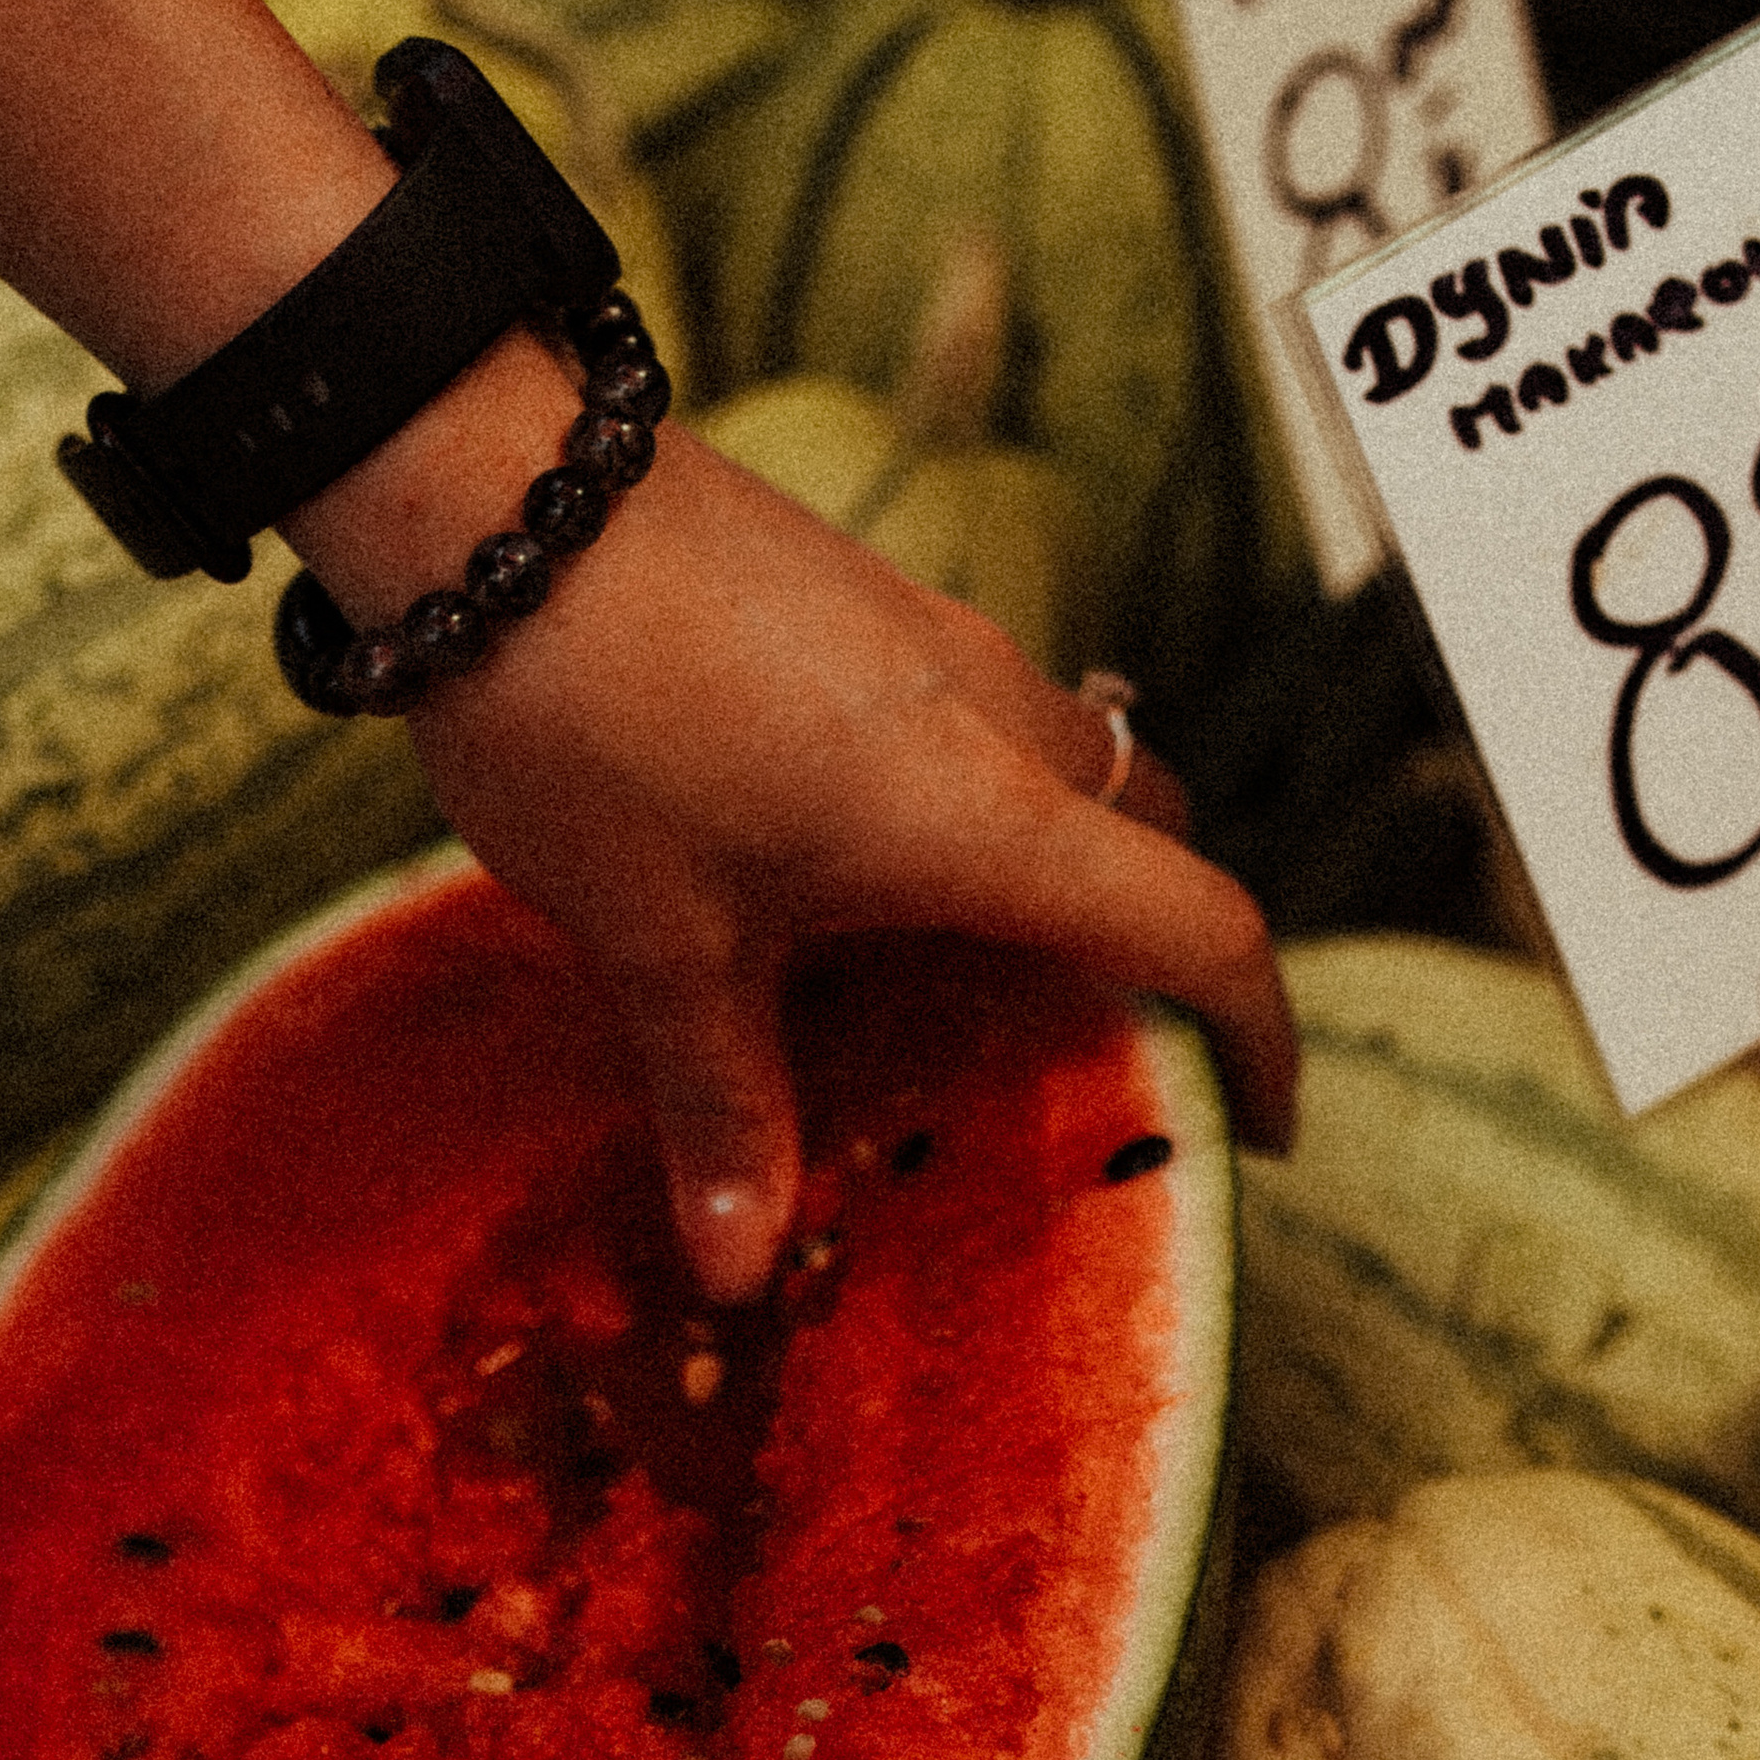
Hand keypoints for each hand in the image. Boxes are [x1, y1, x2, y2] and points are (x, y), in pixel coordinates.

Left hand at [300, 384, 1298, 1304]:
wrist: (497, 489)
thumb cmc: (596, 721)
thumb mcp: (659, 946)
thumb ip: (723, 1107)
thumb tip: (737, 1270)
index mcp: (991, 819)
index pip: (1203, 927)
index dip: (1260, 1038)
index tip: (1262, 1131)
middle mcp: (1005, 719)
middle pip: (1154, 840)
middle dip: (1152, 953)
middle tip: (1089, 1065)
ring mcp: (940, 642)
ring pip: (1067, 770)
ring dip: (1053, 870)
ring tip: (963, 985)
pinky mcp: (870, 604)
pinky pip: (979, 724)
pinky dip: (970, 810)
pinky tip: (852, 875)